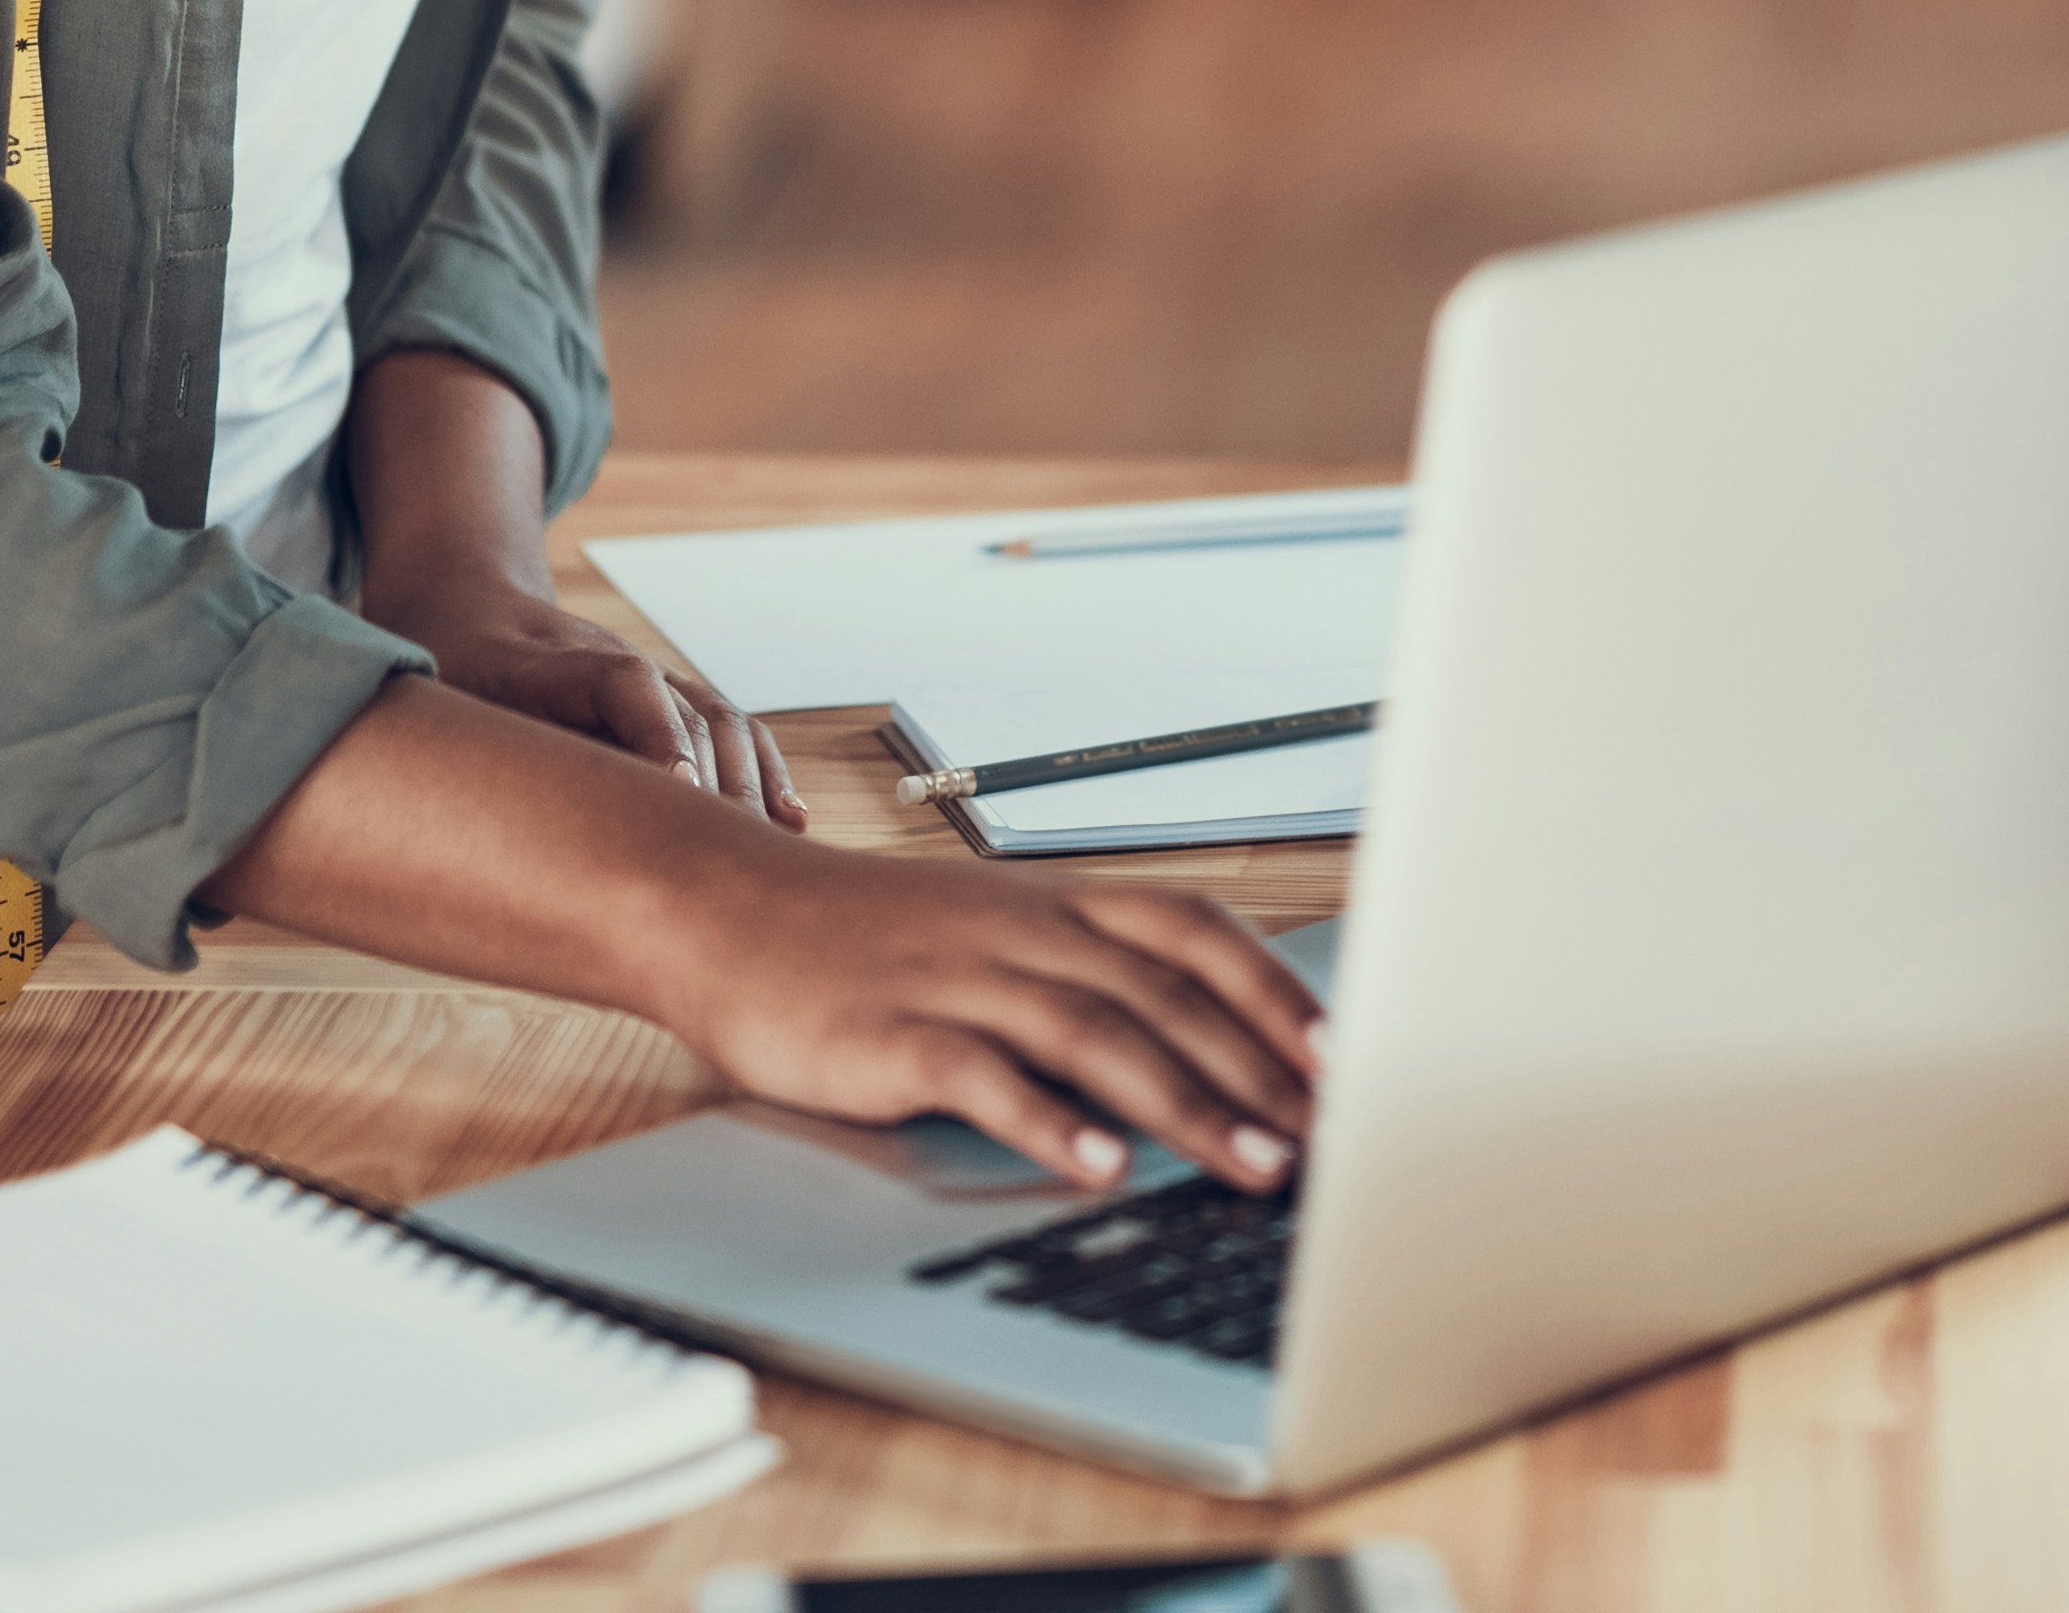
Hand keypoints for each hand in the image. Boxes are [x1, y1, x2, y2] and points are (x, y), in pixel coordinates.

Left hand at [368, 560, 801, 827]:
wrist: (462, 603)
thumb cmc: (439, 663)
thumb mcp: (426, 695)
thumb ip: (459, 750)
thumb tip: (468, 831)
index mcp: (547, 661)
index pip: (621, 681)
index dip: (657, 734)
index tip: (680, 792)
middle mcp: (614, 662)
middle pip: (691, 712)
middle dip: (720, 789)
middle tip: (732, 866)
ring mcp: (649, 678)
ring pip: (721, 722)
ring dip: (747, 788)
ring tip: (761, 858)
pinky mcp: (666, 698)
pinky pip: (730, 729)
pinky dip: (762, 773)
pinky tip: (786, 821)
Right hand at [643, 840, 1323, 1194]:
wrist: (726, 909)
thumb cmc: (871, 938)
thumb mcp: (994, 930)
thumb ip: (1087, 973)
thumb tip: (1204, 1043)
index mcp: (1056, 901)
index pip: (1196, 935)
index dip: (1275, 996)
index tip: (1342, 1063)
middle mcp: (1022, 929)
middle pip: (1166, 995)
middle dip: (1258, 1074)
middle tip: (1330, 1146)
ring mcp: (958, 977)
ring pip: (1096, 1034)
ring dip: (1187, 1104)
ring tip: (1252, 1167)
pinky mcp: (892, 1032)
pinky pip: (986, 1076)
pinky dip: (1049, 1121)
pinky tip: (1099, 1165)